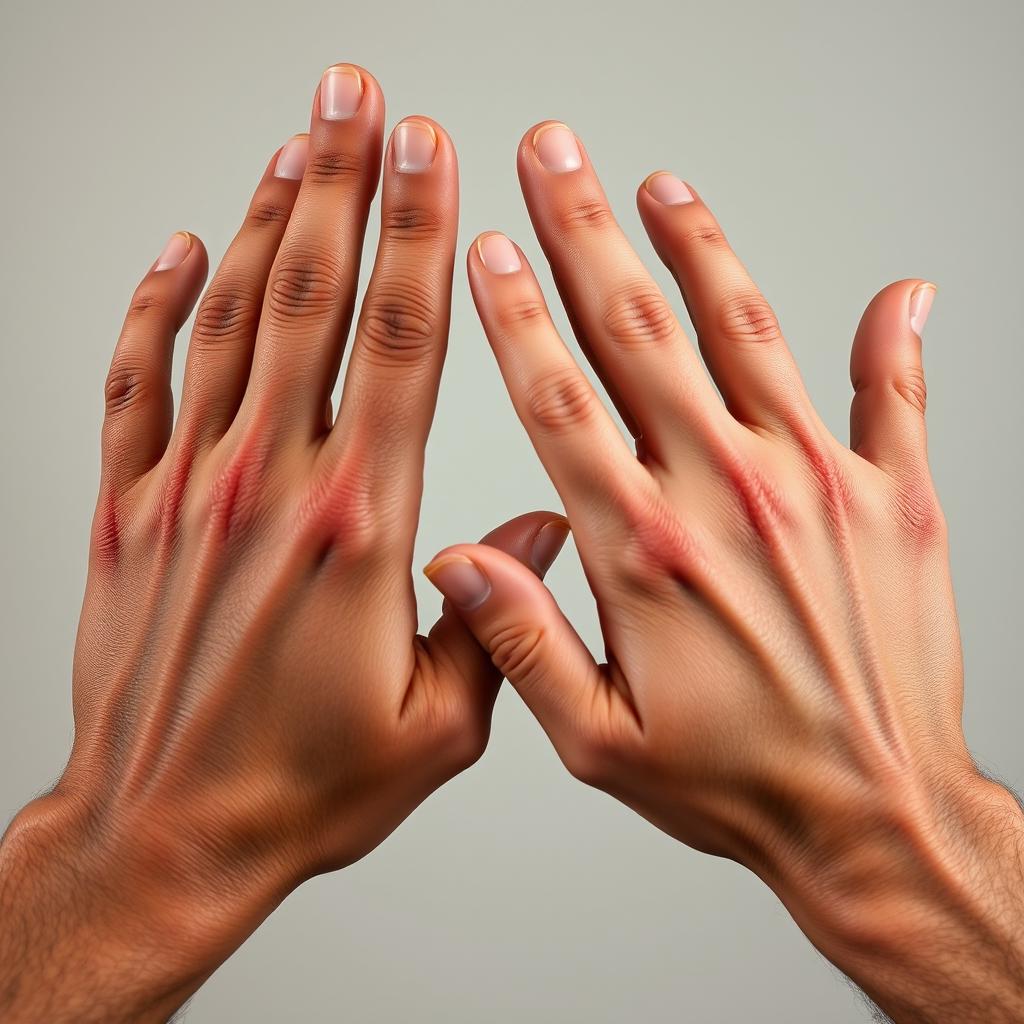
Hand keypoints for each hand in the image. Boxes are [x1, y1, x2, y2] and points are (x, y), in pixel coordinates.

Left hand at [0, 69, 566, 1023]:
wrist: (169, 833)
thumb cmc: (302, 785)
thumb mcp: (436, 726)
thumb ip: (497, 617)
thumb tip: (543, 529)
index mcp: (360, 529)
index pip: (399, 347)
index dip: (420, 238)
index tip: (433, 157)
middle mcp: (272, 488)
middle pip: (312, 300)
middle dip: (342, 182)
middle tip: (359, 96)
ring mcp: (191, 491)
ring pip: (229, 321)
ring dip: (263, 219)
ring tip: (295, 140)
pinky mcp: (130, 513)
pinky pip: (136, 383)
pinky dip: (154, 307)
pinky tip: (179, 250)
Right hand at [427, 122, 1023, 1021]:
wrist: (873, 814)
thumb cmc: (734, 781)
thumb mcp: (600, 741)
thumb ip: (523, 640)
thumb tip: (458, 558)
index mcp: (643, 551)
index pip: (559, 402)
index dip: (518, 316)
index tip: (491, 248)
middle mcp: (725, 497)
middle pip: (638, 336)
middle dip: (585, 234)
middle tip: (555, 156)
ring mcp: (814, 486)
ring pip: (744, 336)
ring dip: (698, 251)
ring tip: (660, 188)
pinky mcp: (892, 499)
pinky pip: (893, 394)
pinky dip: (889, 337)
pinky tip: (894, 287)